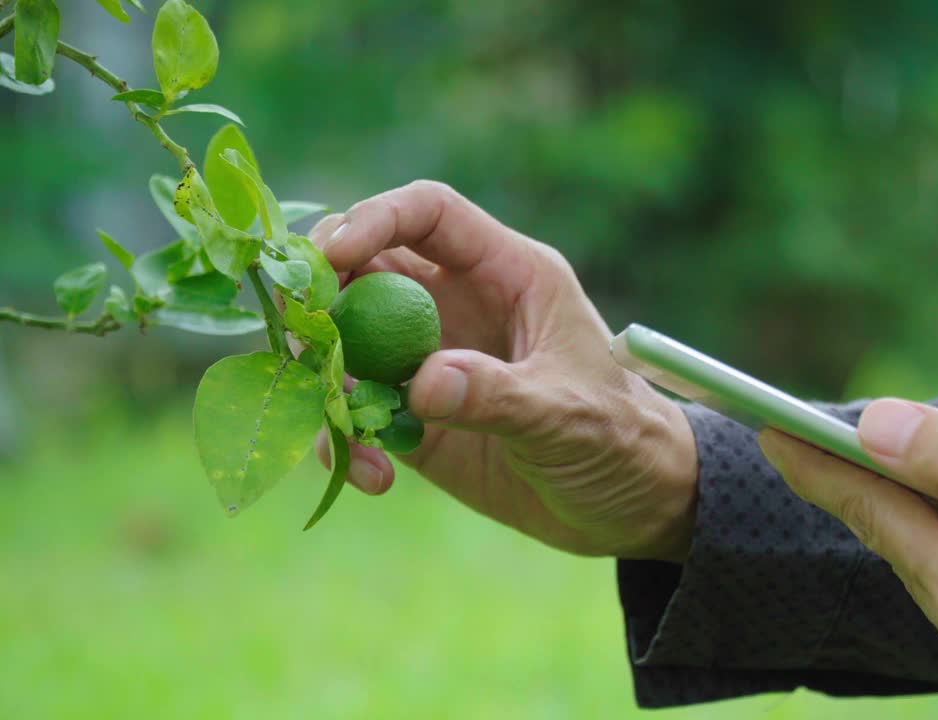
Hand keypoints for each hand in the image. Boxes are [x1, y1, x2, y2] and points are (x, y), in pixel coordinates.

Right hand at [308, 181, 697, 561]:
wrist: (630, 504)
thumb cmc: (620, 437)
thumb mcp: (568, 413)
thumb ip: (499, 394)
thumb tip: (422, 382)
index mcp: (507, 273)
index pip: (430, 213)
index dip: (376, 218)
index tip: (332, 257)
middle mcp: (459, 304)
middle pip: (365, 268)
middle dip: (323, 297)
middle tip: (304, 342)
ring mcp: (430, 359)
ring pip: (346, 341)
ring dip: (326, 381)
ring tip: (344, 434)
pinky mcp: (415, 417)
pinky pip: (355, 412)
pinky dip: (346, 439)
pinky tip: (371, 477)